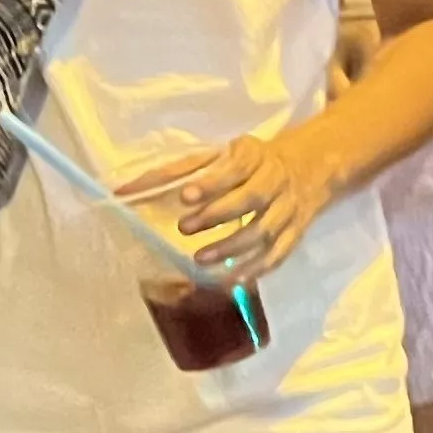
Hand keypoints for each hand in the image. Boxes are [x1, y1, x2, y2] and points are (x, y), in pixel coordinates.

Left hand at [118, 132, 342, 286]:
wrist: (310, 166)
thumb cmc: (249, 161)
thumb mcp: (218, 154)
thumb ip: (174, 171)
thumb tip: (122, 191)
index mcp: (254, 156)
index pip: (233, 169)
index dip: (210, 184)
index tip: (185, 197)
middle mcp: (275, 181)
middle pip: (250, 200)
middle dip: (217, 216)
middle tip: (185, 229)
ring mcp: (288, 208)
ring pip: (264, 230)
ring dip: (232, 247)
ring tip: (200, 260)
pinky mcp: (295, 232)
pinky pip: (279, 253)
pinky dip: (257, 268)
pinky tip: (233, 278)